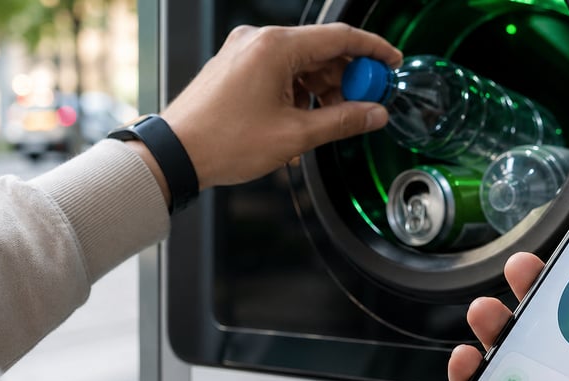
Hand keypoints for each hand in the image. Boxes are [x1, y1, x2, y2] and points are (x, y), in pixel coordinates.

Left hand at [159, 23, 402, 189]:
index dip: (373, 51)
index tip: (393, 63)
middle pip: (322, 50)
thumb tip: (374, 114)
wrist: (175, 154)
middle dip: (349, 77)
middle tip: (367, 103)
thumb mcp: (295, 135)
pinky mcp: (238, 66)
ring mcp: (246, 51)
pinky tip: (308, 119)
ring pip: (303, 62)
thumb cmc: (223, 141)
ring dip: (325, 88)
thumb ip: (342, 121)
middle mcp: (259, 40)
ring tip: (334, 120)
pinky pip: (282, 70)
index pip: (340, 37)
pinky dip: (301, 91)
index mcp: (275, 46)